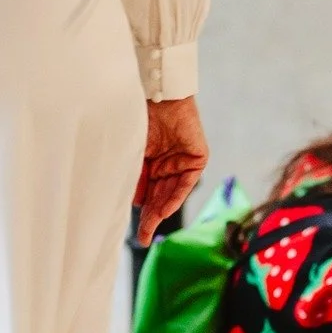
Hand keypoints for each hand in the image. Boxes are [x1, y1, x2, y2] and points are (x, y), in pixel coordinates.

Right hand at [135, 95, 207, 245]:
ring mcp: (183, 162)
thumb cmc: (141, 117)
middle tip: (144, 238)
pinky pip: (186, 183)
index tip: (138, 234)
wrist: (159, 94)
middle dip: (152, 218)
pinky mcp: (198, 158)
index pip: (148, 192)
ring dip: (161, 211)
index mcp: (152, 161)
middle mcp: (168, 164)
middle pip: (160, 197)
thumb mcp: (133, 153)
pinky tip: (164, 211)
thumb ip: (134, 177)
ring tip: (150, 227)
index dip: (143, 213)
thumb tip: (134, 203)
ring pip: (171, 193)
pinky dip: (175, 197)